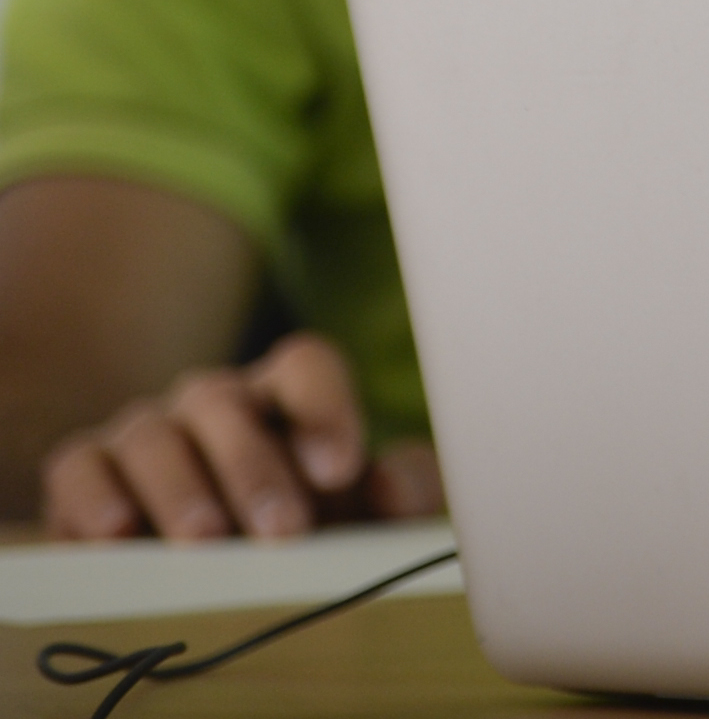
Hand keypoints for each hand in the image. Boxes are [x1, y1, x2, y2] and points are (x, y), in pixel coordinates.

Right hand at [40, 334, 441, 540]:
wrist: (209, 570)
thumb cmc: (300, 526)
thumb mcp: (365, 514)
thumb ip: (404, 488)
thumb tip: (392, 483)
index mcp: (283, 395)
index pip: (304, 365)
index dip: (324, 408)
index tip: (341, 471)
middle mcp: (212, 403)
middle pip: (224, 402)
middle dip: (253, 467)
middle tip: (283, 531)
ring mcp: (144, 432)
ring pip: (151, 435)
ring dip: (179, 489)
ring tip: (205, 539)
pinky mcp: (83, 473)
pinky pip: (77, 467)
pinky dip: (93, 496)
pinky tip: (117, 532)